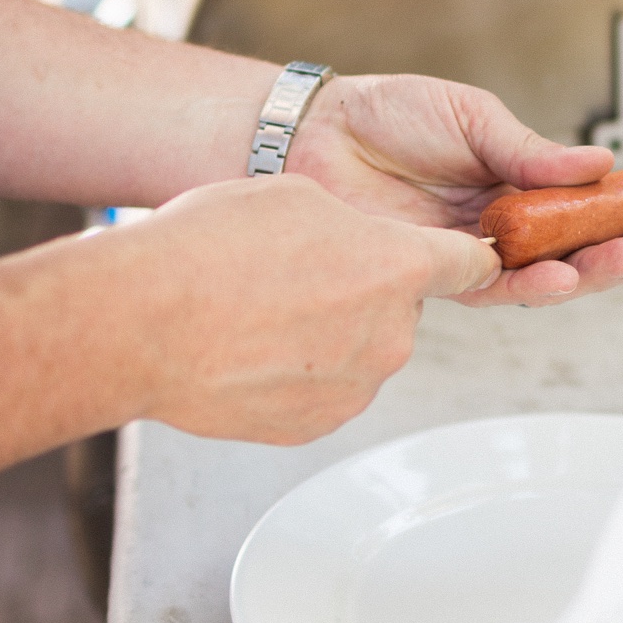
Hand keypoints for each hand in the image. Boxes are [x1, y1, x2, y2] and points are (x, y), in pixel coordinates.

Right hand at [120, 171, 497, 442]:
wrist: (146, 322)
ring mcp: (356, 385)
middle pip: (397, 309)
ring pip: (358, 352)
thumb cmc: (210, 251)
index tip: (477, 262)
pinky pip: (322, 392)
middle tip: (295, 279)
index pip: (467, 264)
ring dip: (325, 335)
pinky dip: (295, 375)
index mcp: (397, 266)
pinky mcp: (317, 424)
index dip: (468, 257)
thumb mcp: (292, 198)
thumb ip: (347, 224)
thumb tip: (354, 244)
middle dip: (360, 294)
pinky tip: (248, 352)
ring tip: (258, 315)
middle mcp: (391, 333)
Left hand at [285, 74, 622, 307]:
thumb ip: (536, 153)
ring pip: (560, 274)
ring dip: (609, 268)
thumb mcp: (477, 117)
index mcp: (529, 183)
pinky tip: (573, 275)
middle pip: (597, 247)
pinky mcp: (445, 274)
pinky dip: (541, 284)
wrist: (316, 133)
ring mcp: (483, 252)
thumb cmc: (386, 115)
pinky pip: (502, 290)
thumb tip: (603, 164)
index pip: (609, 206)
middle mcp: (514, 225)